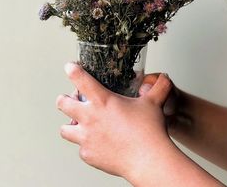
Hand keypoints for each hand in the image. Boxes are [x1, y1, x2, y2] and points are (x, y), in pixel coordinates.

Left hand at [56, 63, 173, 179]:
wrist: (148, 159)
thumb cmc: (149, 131)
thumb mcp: (154, 103)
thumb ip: (158, 87)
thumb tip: (164, 77)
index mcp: (103, 101)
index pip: (81, 79)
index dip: (72, 70)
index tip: (70, 67)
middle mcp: (90, 118)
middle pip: (62, 103)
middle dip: (64, 99)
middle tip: (71, 100)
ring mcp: (86, 138)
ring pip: (64, 129)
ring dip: (70, 125)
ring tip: (78, 125)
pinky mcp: (88, 154)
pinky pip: (80, 149)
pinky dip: (86, 145)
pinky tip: (97, 143)